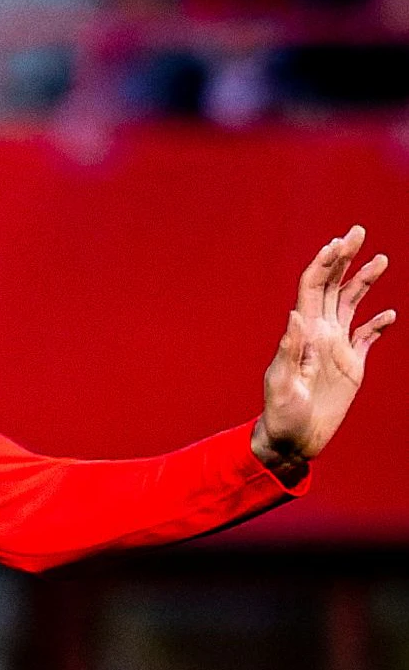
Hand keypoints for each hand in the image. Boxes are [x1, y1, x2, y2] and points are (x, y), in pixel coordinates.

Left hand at [255, 225, 394, 473]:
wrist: (291, 439)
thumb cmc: (281, 415)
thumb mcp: (282, 384)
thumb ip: (289, 352)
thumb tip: (296, 316)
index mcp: (303, 333)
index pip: (313, 287)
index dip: (324, 263)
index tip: (339, 242)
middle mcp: (320, 333)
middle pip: (333, 286)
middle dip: (345, 258)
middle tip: (358, 230)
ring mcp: (336, 348)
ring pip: (351, 305)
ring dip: (364, 281)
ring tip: (380, 258)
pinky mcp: (351, 365)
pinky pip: (366, 338)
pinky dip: (378, 324)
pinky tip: (389, 314)